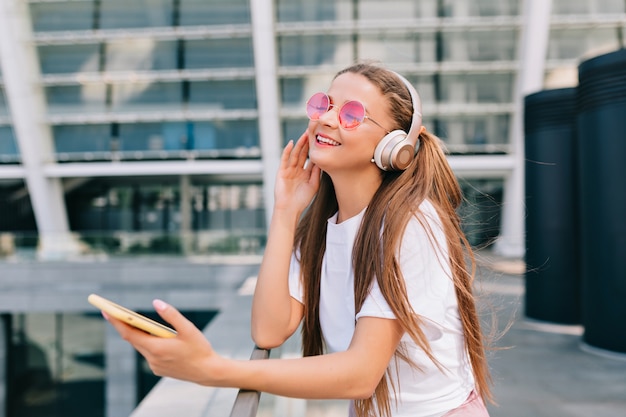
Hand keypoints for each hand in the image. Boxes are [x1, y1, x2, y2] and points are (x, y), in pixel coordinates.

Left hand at [105, 300, 221, 385]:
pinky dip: (148, 343)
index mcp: (156, 348)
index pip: (129, 334)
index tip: (106, 311)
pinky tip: (154, 337)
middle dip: (125, 326)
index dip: (117, 322)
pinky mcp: (159, 369)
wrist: (208, 372)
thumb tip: (156, 302)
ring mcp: (154, 366)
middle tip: (115, 312)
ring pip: (141, 346)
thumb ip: (171, 315)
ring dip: (138, 334)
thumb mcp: (188, 328)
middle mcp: (152, 358)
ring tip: (133, 321)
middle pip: (133, 339)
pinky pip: (149, 353)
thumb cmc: (199, 349)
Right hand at [274, 132, 320, 214]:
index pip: (311, 159)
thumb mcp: (313, 185)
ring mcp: (289, 170)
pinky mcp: (281, 171)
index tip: (321, 141)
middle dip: (308, 143)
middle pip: (303, 154)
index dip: (315, 150)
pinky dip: (287, 151)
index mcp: (305, 173)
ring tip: (305, 134)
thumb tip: (321, 161)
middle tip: (313, 132)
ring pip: (295, 154)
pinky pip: (284, 159)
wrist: (289, 209)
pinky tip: (291, 143)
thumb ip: (316, 173)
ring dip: (300, 144)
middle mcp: (297, 170)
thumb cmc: (302, 200)